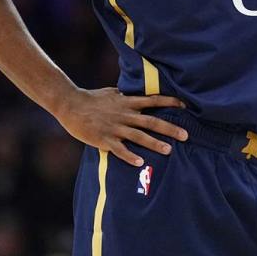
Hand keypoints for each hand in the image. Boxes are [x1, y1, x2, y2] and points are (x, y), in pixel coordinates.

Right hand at [54, 88, 187, 166]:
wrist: (71, 105)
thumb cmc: (92, 99)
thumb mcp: (113, 92)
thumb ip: (128, 95)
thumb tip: (140, 93)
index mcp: (127, 102)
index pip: (153, 100)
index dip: (170, 101)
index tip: (185, 105)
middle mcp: (124, 114)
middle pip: (151, 121)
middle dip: (169, 128)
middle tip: (186, 135)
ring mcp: (115, 127)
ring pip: (138, 136)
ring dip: (154, 143)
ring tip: (168, 150)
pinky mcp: (104, 139)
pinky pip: (119, 149)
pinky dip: (129, 156)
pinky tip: (139, 163)